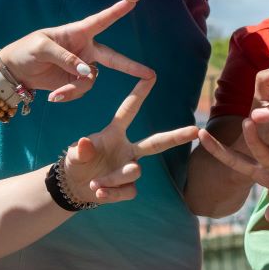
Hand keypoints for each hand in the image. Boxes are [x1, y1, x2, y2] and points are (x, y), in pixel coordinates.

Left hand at [0, 0, 152, 102]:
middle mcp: (84, 49)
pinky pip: (81, 90)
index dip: (116, 11)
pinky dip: (69, 95)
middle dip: (131, 67)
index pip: (101, 21)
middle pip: (113, 58)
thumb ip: (65, 57)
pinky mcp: (74, 81)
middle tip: (150, 75)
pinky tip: (54, 97)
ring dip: (75, 89)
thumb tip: (87, 71)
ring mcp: (81, 66)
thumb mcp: (41, 49)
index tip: (132, 0)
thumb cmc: (26, 50)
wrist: (14, 72)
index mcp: (77, 32)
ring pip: (91, 80)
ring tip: (56, 95)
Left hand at [62, 76, 198, 203]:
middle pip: (157, 143)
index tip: (151, 75)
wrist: (75, 188)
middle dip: (176, 136)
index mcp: (115, 133)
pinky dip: (112, 193)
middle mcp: (128, 149)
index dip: (139, 93)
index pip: (129, 110)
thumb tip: (85, 142)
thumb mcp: (73, 155)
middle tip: (195, 130)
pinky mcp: (129, 187)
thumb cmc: (76, 163)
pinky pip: (128, 190)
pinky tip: (99, 192)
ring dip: (116, 177)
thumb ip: (80, 149)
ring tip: (96, 183)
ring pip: (135, 171)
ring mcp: (130, 168)